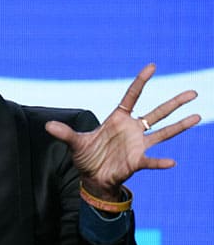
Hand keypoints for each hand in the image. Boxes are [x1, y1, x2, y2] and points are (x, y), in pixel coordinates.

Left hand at [44, 63, 199, 198]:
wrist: (92, 178)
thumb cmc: (86, 157)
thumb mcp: (74, 143)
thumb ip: (64, 133)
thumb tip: (47, 126)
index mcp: (118, 119)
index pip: (132, 96)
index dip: (141, 82)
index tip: (153, 66)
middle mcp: (133, 129)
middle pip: (157, 112)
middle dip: (175, 102)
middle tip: (194, 93)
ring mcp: (138, 144)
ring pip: (164, 132)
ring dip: (180, 126)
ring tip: (198, 116)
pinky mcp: (137, 161)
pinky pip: (151, 160)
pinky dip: (160, 162)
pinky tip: (171, 162)